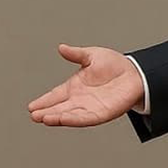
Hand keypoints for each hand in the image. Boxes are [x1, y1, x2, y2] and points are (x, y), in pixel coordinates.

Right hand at [27, 44, 143, 126]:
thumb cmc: (115, 65)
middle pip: (59, 107)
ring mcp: (90, 107)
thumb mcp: (91, 56)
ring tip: (42, 119)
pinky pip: (84, 118)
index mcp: (75, 86)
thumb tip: (61, 48)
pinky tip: (62, 119)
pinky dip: (72, 119)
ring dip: (56, 117)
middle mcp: (80, 99)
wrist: (136, 73)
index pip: (55, 95)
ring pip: (69, 115)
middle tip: (33, 115)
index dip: (44, 101)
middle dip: (46, 112)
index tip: (31, 107)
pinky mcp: (101, 113)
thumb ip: (76, 54)